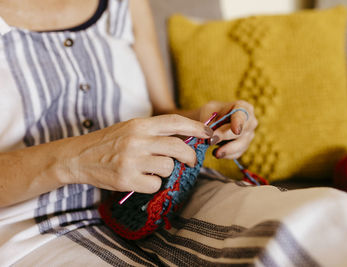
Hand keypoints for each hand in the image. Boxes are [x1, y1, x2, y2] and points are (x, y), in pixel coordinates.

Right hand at [64, 115, 212, 192]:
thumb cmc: (108, 143)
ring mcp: (132, 160)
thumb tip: (185, 137)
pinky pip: (155, 185)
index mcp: (140, 124)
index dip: (196, 127)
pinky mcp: (126, 179)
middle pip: (178, 147)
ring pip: (168, 167)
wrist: (78, 157)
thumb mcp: (130, 128)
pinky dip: (153, 185)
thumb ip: (154, 131)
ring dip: (166, 171)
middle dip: (191, 156)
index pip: (175, 121)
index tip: (208, 133)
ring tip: (152, 170)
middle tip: (191, 161)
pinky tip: (142, 180)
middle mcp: (137, 140)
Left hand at [198, 100, 257, 158]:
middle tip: (211, 141)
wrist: (211, 123)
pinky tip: (216, 153)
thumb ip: (209, 121)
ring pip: (241, 144)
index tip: (236, 131)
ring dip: (227, 149)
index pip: (242, 114)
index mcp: (242, 107)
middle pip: (242, 131)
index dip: (239, 122)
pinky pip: (237, 153)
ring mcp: (249, 135)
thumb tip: (209, 134)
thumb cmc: (211, 113)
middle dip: (226, 137)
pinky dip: (226, 155)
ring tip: (214, 152)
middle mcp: (250, 121)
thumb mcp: (207, 112)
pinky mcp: (244, 146)